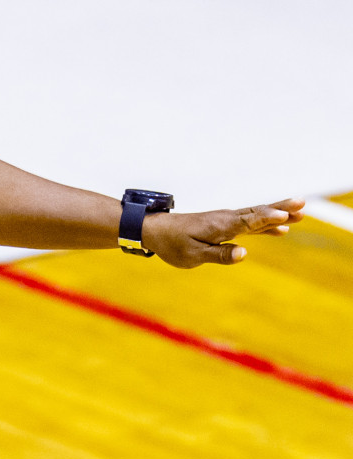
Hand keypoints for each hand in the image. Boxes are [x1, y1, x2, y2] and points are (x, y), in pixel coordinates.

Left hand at [142, 198, 305, 268]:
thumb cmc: (173, 244)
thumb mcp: (193, 255)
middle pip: (258, 213)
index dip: (268, 218)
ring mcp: (226, 221)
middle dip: (281, 208)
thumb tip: (244, 253)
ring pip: (257, 216)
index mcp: (220, 226)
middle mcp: (226, 219)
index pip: (249, 221)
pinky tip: (281, 230)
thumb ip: (219, 254)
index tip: (285, 214)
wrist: (155, 231)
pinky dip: (266, 225)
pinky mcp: (224, 225)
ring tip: (301, 214)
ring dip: (278, 214)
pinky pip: (250, 224)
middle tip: (303, 203)